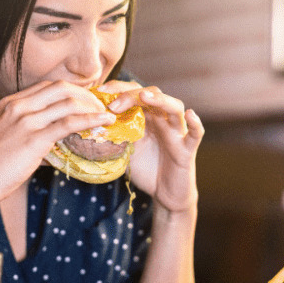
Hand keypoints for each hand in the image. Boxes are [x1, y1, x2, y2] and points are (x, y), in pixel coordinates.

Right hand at [0, 80, 113, 205]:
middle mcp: (19, 106)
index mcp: (11, 103)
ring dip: (92, 107)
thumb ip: (31, 135)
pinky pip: (69, 123)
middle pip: (62, 87)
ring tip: (107, 114)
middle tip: (101, 106)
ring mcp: (26, 120)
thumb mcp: (9, 140)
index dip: (73, 91)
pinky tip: (103, 122)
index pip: (49, 86)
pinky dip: (91, 120)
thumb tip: (56, 145)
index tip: (88, 100)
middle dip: (86, 94)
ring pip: (68, 102)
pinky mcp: (34, 138)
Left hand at [101, 83, 203, 212]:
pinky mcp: (187, 149)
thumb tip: (87, 126)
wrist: (165, 193)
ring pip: (174, 107)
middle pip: (153, 94)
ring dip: (160, 99)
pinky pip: (196, 134)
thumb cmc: (146, 169)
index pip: (135, 93)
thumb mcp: (124, 149)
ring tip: (144, 95)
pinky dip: (196, 123)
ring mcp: (177, 133)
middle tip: (112, 104)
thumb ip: (113, 136)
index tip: (99, 91)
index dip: (119, 89)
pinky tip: (189, 114)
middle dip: (131, 95)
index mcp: (147, 117)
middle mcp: (163, 120)